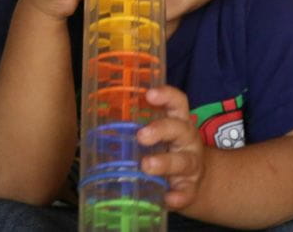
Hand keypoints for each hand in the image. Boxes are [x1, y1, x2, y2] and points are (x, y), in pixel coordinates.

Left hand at [138, 86, 204, 210]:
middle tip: (141, 135)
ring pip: (183, 161)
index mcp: (178, 122)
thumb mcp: (159, 136)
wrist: (196, 181)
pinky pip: (186, 192)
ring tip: (147, 166)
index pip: (177, 102)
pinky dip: (177, 196)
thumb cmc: (168, 151)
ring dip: (164, 163)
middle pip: (180, 129)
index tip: (149, 94)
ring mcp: (191, 164)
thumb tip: (95, 122)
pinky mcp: (191, 188)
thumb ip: (137, 128)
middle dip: (161, 129)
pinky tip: (167, 198)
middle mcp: (187, 140)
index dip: (166, 95)